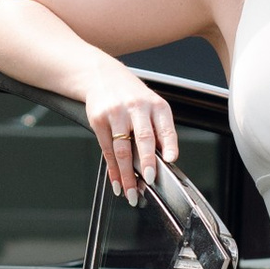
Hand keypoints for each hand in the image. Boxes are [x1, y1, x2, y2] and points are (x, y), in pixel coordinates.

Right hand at [81, 64, 177, 203]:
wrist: (102, 76)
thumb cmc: (131, 96)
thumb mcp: (151, 106)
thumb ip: (158, 131)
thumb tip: (164, 162)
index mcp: (156, 106)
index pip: (165, 127)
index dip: (169, 144)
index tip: (170, 160)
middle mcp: (137, 107)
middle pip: (143, 138)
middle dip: (146, 162)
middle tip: (150, 180)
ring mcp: (116, 113)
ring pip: (122, 149)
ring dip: (127, 175)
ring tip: (131, 192)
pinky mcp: (99, 120)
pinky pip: (107, 150)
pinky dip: (113, 170)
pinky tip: (117, 182)